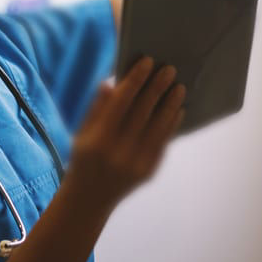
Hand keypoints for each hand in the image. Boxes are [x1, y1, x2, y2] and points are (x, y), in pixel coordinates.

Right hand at [63, 57, 185, 212]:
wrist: (89, 200)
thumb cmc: (84, 159)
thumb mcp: (81, 133)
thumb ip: (96, 108)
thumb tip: (111, 83)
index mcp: (98, 139)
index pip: (120, 102)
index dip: (135, 80)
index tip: (147, 61)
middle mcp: (118, 152)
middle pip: (142, 113)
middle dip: (157, 88)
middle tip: (169, 69)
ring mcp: (135, 164)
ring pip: (158, 128)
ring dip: (171, 105)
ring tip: (180, 86)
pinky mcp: (148, 172)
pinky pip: (164, 143)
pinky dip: (172, 125)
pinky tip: (178, 110)